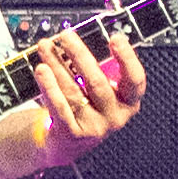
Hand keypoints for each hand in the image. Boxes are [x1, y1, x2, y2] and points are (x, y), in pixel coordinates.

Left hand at [22, 19, 147, 164]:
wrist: (67, 142)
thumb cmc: (86, 107)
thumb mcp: (99, 90)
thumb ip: (96, 68)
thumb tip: (79, 39)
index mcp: (128, 101)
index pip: (135, 80)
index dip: (127, 59)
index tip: (115, 38)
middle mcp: (114, 115)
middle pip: (97, 82)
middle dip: (80, 55)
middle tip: (67, 36)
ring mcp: (94, 126)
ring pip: (73, 91)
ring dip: (57, 65)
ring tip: (45, 47)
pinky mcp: (72, 134)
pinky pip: (59, 107)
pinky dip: (49, 87)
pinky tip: (42, 71)